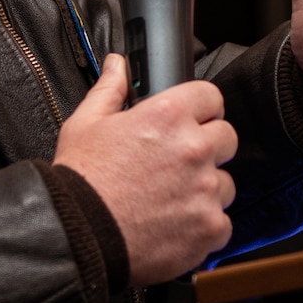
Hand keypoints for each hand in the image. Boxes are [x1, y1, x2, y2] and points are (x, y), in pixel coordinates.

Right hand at [53, 54, 236, 284]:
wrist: (76, 236)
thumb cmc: (80, 182)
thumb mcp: (85, 124)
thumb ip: (110, 89)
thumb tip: (118, 65)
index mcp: (167, 116)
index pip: (211, 96)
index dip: (200, 108)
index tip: (192, 119)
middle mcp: (193, 149)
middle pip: (226, 137)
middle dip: (207, 147)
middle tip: (177, 163)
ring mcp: (205, 190)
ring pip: (224, 183)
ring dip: (205, 189)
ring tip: (171, 199)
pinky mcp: (209, 228)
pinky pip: (222, 222)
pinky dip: (203, 226)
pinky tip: (175, 225)